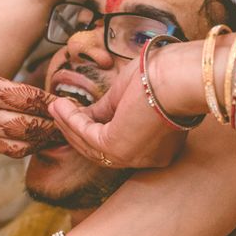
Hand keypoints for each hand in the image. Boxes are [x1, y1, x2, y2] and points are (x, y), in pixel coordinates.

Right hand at [0, 55, 63, 157]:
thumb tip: (25, 100)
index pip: (31, 98)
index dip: (51, 103)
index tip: (64, 104)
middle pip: (30, 125)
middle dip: (52, 127)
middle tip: (67, 126)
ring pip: (18, 145)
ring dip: (38, 143)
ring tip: (52, 140)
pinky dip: (15, 147)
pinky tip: (25, 144)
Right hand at [50, 43, 191, 168]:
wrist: (180, 75)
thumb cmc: (165, 78)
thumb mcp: (130, 99)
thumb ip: (107, 112)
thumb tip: (84, 117)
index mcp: (156, 150)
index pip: (118, 147)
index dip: (93, 133)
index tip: (76, 118)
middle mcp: (145, 160)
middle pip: (101, 151)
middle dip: (76, 132)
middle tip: (59, 113)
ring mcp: (132, 157)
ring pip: (91, 145)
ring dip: (69, 125)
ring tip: (56, 107)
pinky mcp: (118, 147)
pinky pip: (87, 135)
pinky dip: (71, 120)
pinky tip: (61, 106)